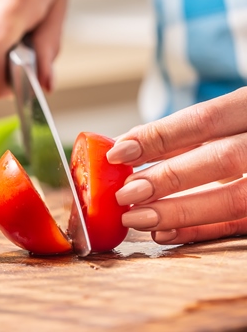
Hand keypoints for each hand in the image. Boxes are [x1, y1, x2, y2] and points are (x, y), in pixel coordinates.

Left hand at [106, 87, 246, 244]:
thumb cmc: (239, 135)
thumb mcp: (217, 124)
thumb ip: (176, 135)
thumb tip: (120, 149)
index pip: (204, 119)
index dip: (158, 137)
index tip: (116, 153)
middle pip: (222, 159)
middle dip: (167, 178)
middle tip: (125, 194)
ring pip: (235, 197)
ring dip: (179, 211)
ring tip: (136, 218)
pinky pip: (241, 225)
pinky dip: (200, 231)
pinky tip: (163, 233)